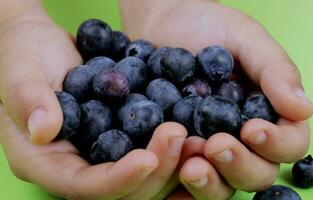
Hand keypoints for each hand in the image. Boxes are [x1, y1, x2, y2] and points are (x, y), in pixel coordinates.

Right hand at [0, 12, 189, 199]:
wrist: (43, 43)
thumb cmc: (23, 53)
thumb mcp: (19, 70)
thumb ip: (26, 98)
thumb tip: (44, 128)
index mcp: (42, 159)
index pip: (81, 185)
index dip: (117, 178)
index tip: (148, 159)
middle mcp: (73, 163)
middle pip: (119, 187)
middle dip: (153, 167)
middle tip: (179, 135)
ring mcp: (97, 152)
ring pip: (140, 175)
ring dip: (170, 159)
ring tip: (193, 134)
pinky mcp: (117, 136)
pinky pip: (145, 149)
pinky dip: (169, 144)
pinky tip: (189, 126)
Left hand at [121, 0, 312, 197]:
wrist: (159, 25)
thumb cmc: (206, 26)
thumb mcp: (245, 37)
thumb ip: (276, 70)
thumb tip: (304, 109)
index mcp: (268, 113)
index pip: (290, 144)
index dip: (277, 144)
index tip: (252, 129)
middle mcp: (243, 138)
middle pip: (259, 175)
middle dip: (241, 166)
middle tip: (215, 145)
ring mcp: (210, 149)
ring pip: (224, 187)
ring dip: (211, 182)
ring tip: (190, 165)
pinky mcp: (179, 153)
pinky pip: (187, 181)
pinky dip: (181, 180)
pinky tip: (170, 165)